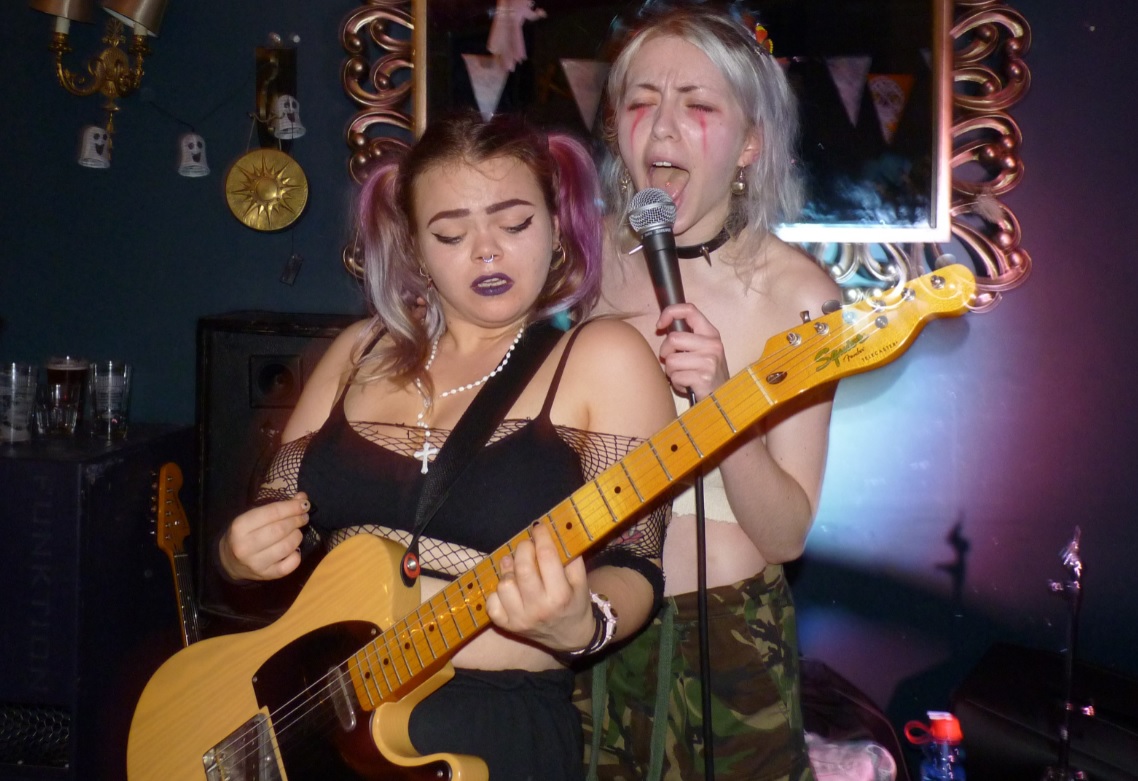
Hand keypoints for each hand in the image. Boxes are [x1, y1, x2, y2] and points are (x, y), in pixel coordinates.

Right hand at [218, 492, 309, 580]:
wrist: (229, 561)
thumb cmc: (244, 534)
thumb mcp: (254, 517)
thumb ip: (277, 507)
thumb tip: (302, 498)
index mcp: (240, 526)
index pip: (272, 512)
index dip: (292, 507)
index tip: (304, 504)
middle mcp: (245, 546)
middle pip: (280, 529)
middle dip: (297, 521)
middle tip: (303, 517)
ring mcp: (255, 563)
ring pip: (287, 547)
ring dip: (297, 536)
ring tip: (297, 532)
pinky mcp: (265, 575)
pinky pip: (289, 566)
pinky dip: (296, 556)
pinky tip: (293, 550)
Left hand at [485, 524, 594, 651]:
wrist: (571, 637)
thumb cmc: (575, 603)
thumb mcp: (581, 581)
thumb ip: (570, 557)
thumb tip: (554, 532)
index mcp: (560, 595)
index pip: (546, 557)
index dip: (541, 537)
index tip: (539, 528)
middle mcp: (538, 609)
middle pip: (522, 568)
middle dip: (523, 549)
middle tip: (528, 545)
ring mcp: (520, 619)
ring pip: (504, 584)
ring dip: (510, 571)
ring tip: (518, 569)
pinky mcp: (507, 626)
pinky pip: (492, 602)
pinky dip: (498, 592)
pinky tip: (510, 588)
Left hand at [657, 303, 729, 399]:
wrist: (722, 400)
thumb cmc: (707, 374)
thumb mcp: (703, 351)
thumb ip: (687, 337)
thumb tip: (662, 326)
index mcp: (711, 334)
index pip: (690, 310)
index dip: (670, 313)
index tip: (660, 325)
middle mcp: (713, 344)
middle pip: (673, 338)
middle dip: (666, 353)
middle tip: (674, 363)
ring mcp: (709, 361)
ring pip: (671, 360)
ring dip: (671, 372)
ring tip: (683, 376)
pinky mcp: (703, 377)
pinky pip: (675, 377)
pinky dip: (677, 384)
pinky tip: (688, 386)